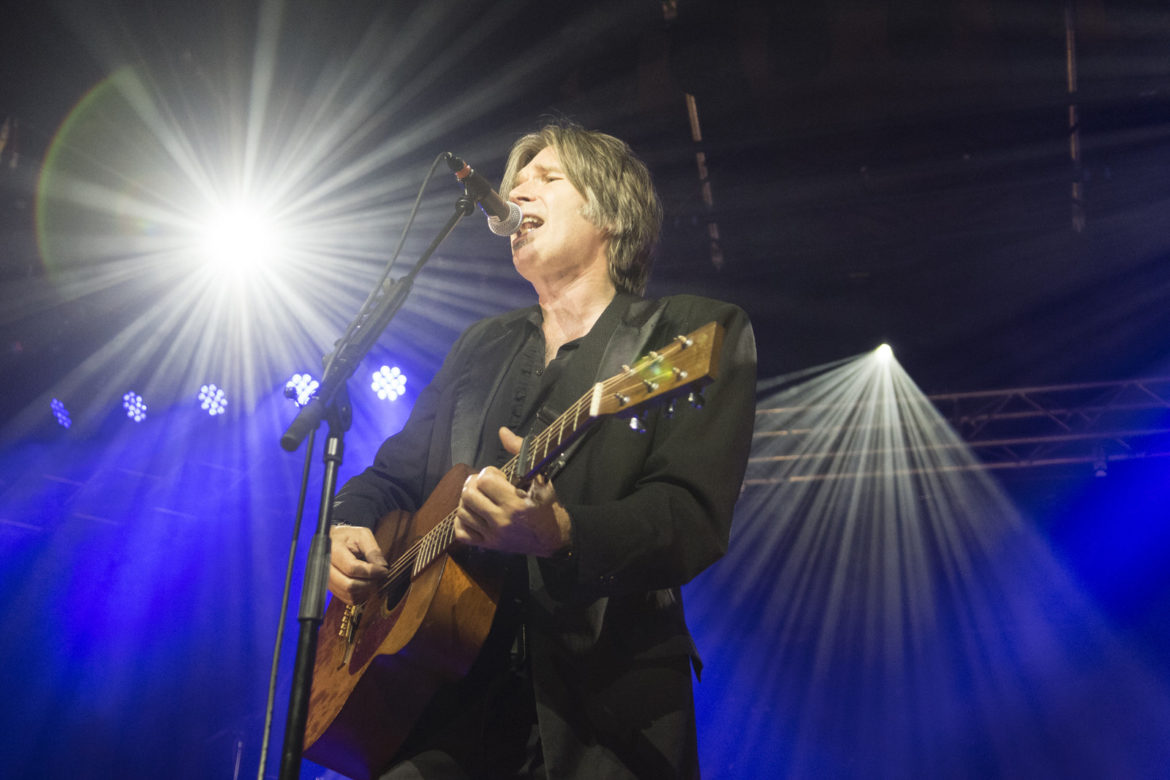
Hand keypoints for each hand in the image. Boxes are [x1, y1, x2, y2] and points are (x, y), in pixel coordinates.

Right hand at [327, 524, 388, 603]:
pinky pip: (348, 599)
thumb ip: (372, 550)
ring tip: (373, 577)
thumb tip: (382, 567)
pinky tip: (365, 582)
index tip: (384, 570)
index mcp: (332, 550)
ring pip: (349, 594)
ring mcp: (327, 580)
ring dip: (366, 589)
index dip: (371, 571)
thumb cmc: (348, 537)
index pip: (352, 568)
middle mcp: (325, 568)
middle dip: (369, 582)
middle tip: (380, 575)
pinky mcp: (332, 589)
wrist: (333, 542)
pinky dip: (361, 594)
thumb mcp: (362, 535)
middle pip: (349, 585)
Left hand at [453, 427, 571, 556]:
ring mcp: (493, 535)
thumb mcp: (541, 477)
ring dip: (467, 501)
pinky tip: (473, 514)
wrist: (552, 538)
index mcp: (515, 503)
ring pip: (462, 512)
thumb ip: (521, 451)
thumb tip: (502, 431)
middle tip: (484, 484)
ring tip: (479, 498)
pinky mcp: (488, 546)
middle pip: (468, 495)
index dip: (488, 473)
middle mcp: (501, 520)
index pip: (484, 481)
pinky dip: (462, 521)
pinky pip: (461, 533)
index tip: (498, 476)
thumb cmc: (546, 505)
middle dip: (474, 484)